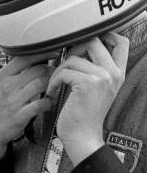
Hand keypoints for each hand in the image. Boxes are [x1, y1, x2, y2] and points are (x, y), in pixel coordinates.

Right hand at [0, 52, 57, 158]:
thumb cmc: (0, 106)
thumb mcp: (3, 85)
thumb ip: (18, 72)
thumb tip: (40, 58)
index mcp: (4, 75)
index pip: (26, 56)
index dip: (44, 52)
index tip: (56, 53)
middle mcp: (8, 85)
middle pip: (38, 69)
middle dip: (52, 71)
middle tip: (58, 76)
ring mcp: (13, 100)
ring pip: (42, 84)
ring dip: (53, 86)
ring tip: (54, 90)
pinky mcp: (20, 115)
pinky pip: (41, 103)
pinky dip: (49, 102)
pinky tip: (48, 104)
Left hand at [46, 32, 128, 165]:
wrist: (82, 137)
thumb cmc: (83, 113)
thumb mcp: (96, 88)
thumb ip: (94, 66)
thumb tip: (78, 44)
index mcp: (118, 73)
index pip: (120, 41)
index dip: (103, 35)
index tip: (84, 45)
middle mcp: (113, 73)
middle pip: (94, 40)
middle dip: (73, 49)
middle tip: (64, 65)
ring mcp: (102, 77)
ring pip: (73, 56)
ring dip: (58, 69)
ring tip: (55, 83)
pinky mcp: (87, 84)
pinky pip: (64, 71)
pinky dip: (53, 81)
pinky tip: (52, 92)